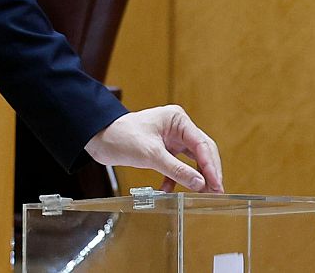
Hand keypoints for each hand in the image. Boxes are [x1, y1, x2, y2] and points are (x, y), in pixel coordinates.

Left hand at [84, 105, 223, 192]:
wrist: (97, 138)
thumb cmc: (121, 137)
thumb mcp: (151, 155)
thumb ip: (176, 170)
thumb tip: (200, 183)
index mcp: (177, 119)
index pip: (202, 144)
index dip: (211, 166)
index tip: (217, 184)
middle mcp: (177, 127)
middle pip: (202, 151)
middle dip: (208, 172)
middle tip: (216, 191)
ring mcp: (171, 139)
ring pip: (191, 160)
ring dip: (195, 177)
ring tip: (203, 195)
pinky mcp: (163, 150)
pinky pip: (176, 166)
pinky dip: (175, 179)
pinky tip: (168, 191)